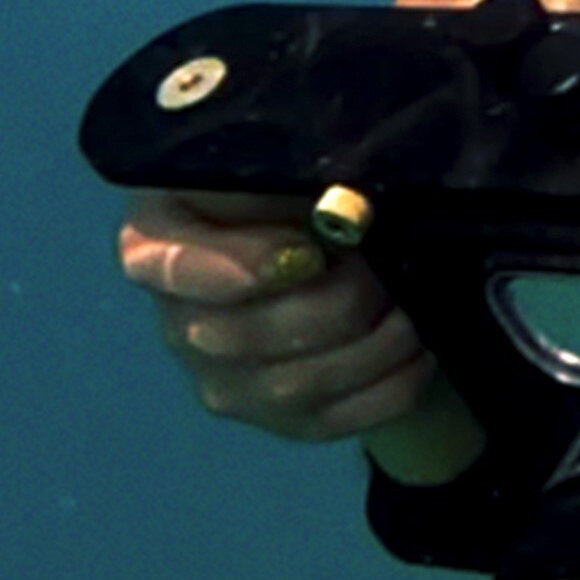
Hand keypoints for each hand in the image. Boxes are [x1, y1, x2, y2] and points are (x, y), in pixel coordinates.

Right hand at [118, 189, 438, 442]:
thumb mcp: (290, 159)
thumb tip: (337, 198)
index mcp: (160, 240)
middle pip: (237, 336)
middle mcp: (179, 319)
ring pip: (289, 386)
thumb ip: (290, 168)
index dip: (236, 268)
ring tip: (411, 310)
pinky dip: (387, 387)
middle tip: (381, 270)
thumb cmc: (306, 184)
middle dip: (330, 303)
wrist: (348, 246)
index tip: (307, 253)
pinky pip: (330, 421)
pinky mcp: (277, 419)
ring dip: (368, 347)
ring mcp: (224, 379)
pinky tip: (419, 353)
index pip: (169, 267)